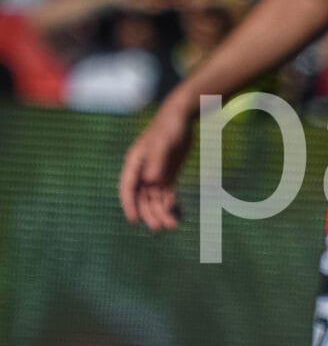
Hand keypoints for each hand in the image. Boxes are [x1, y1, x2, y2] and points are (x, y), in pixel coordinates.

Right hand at [120, 91, 198, 228]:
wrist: (181, 118)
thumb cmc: (169, 128)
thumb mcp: (164, 144)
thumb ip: (157, 161)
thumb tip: (150, 181)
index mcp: (135, 163)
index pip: (128, 188)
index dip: (129, 204)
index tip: (133, 219)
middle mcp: (143, 171)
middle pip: (143, 197)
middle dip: (150, 213)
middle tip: (160, 227)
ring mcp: (155, 173)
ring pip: (156, 198)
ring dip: (163, 212)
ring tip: (173, 225)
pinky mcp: (168, 174)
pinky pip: (168, 194)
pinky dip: (172, 205)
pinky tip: (180, 215)